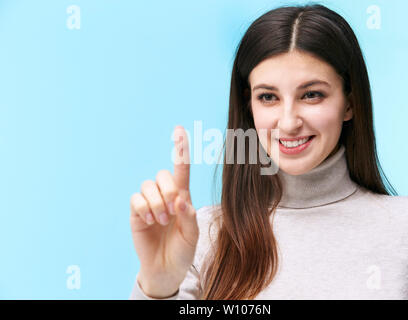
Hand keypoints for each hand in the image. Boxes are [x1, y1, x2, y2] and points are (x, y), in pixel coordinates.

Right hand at [130, 125, 198, 297]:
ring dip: (156, 202)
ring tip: (161, 220)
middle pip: (162, 174)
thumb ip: (189, 216)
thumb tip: (179, 199)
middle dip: (168, 190)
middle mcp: (165, 196)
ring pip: (148, 185)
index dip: (180, 150)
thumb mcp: (192, 235)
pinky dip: (143, 208)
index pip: (181, 169)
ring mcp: (149, 203)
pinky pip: (135, 199)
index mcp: (183, 197)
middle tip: (172, 212)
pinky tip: (148, 221)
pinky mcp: (136, 213)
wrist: (166, 269)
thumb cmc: (182, 250)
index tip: (179, 130)